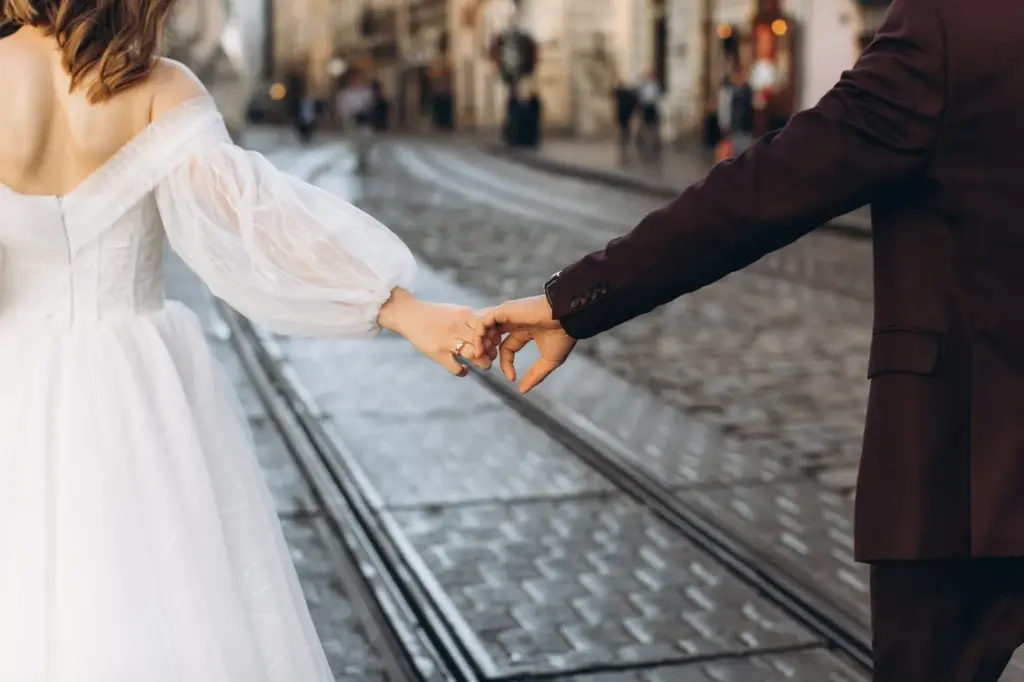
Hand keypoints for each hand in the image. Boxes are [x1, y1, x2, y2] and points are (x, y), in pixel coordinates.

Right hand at [378, 289, 498, 375]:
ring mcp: (447, 341)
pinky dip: (462, 372)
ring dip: (483, 363)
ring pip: (473, 354)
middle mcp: (457, 327)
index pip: (488, 327)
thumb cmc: (436, 314)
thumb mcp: (457, 310)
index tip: (494, 341)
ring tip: (483, 364)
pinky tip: (464, 371)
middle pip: (484, 341)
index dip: (494, 336)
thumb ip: (474, 318)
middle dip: (491, 351)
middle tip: (491, 355)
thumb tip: (493, 324)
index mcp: (464, 315)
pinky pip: (455, 367)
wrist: (409, 315)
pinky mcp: (438, 353)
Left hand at [482, 295, 576, 393]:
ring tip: (481, 357)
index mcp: (525, 331)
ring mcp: (508, 315)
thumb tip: (522, 391)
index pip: (507, 348)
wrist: (567, 318)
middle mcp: (514, 322)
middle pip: (492, 337)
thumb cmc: (562, 337)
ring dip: (480, 344)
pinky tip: (480, 349)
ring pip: (485, 329)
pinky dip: (478, 335)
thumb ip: (535, 375)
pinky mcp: (503, 310)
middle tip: (484, 365)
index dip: (506, 364)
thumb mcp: (549, 361)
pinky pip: (483, 322)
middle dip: (485, 352)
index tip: (511, 378)